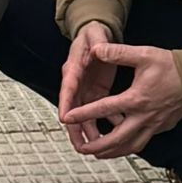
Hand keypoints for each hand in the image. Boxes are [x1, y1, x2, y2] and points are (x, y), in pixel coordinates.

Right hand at [57, 21, 117, 154]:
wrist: (97, 36)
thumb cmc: (93, 34)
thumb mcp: (95, 34)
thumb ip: (97, 42)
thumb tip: (98, 48)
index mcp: (74, 68)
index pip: (68, 87)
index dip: (66, 103)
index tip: (64, 118)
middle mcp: (76, 83)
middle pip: (72, 109)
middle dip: (75, 128)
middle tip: (80, 145)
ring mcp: (85, 90)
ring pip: (84, 116)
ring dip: (89, 131)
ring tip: (97, 148)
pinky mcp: (95, 93)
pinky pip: (98, 112)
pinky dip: (107, 122)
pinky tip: (117, 130)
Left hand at [60, 41, 181, 159]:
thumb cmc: (172, 66)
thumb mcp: (143, 54)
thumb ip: (118, 52)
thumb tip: (97, 50)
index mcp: (136, 99)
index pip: (104, 109)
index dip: (83, 114)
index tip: (67, 118)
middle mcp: (144, 117)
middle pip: (116, 140)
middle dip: (96, 146)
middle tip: (81, 147)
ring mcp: (154, 125)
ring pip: (130, 147)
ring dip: (112, 152)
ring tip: (97, 153)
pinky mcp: (162, 127)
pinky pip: (141, 142)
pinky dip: (127, 147)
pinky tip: (120, 145)